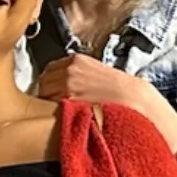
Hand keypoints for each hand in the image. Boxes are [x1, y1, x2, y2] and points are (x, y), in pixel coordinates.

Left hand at [38, 56, 176, 152]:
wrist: (133, 99)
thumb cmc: (119, 90)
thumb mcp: (97, 72)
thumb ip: (78, 74)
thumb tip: (63, 84)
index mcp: (76, 60)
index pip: (49, 70)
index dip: (50, 83)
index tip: (54, 92)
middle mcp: (69, 70)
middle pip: (43, 82)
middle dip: (47, 93)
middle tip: (56, 106)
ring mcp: (67, 85)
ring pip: (44, 95)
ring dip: (48, 104)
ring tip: (62, 113)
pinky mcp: (69, 101)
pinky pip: (51, 107)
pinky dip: (54, 113)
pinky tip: (65, 117)